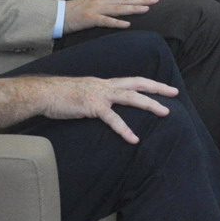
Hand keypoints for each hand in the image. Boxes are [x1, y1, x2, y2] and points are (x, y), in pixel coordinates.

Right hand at [33, 75, 177, 142]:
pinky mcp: (93, 107)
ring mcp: (100, 95)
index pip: (131, 81)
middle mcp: (105, 86)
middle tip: (175, 93)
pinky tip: (134, 139)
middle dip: (157, 88)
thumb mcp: (83, 93)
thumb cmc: (60, 96)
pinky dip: (125, 129)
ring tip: (165, 113)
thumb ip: (95, 97)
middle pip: (137, 84)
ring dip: (149, 104)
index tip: (164, 87)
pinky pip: (113, 119)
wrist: (44, 94)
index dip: (149, 83)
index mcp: (104, 83)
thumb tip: (103, 106)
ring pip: (131, 97)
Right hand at [63, 0, 157, 33]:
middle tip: (155, 0)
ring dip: (132, 8)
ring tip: (146, 9)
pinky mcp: (89, 18)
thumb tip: (121, 6)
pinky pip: (105, 21)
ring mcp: (95, 8)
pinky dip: (117, 22)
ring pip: (118, 8)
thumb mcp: (93, 3)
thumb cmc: (76, 11)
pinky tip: (127, 24)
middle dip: (141, 0)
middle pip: (124, 0)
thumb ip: (106, 4)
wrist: (57, 15)